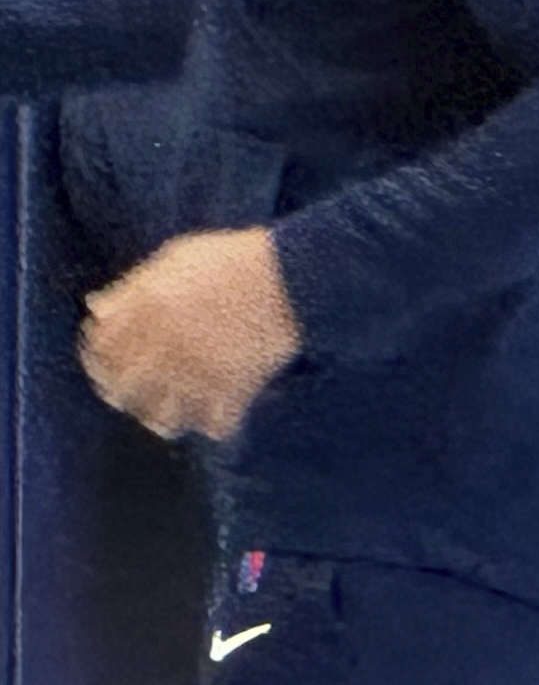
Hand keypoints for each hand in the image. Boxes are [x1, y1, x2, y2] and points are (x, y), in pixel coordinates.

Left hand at [83, 226, 299, 440]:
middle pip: (123, 389)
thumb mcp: (176, 258)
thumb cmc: (233, 259)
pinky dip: (213, 425)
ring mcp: (201, 369)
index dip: (97, 361)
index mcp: (146, 309)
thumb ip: (134, 286)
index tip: (105, 367)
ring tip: (168, 421)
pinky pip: (216, 423)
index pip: (100, 349)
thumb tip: (97, 309)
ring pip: (164, 417)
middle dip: (122, 397)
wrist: (294, 274)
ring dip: (162, 420)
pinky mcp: (237, 387)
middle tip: (128, 399)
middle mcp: (165, 342)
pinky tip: (213, 419)